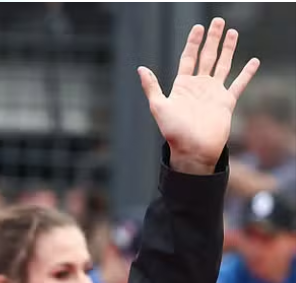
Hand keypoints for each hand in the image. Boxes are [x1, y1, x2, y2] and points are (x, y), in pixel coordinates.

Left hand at [138, 18, 259, 174]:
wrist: (193, 150)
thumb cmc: (174, 132)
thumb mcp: (159, 106)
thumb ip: (151, 87)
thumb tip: (140, 68)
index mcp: (182, 86)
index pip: (188, 58)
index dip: (193, 42)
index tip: (198, 27)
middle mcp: (198, 86)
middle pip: (207, 56)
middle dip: (212, 39)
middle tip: (217, 21)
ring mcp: (213, 93)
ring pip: (223, 65)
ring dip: (228, 49)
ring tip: (232, 32)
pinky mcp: (227, 102)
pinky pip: (239, 84)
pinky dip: (247, 73)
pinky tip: (253, 61)